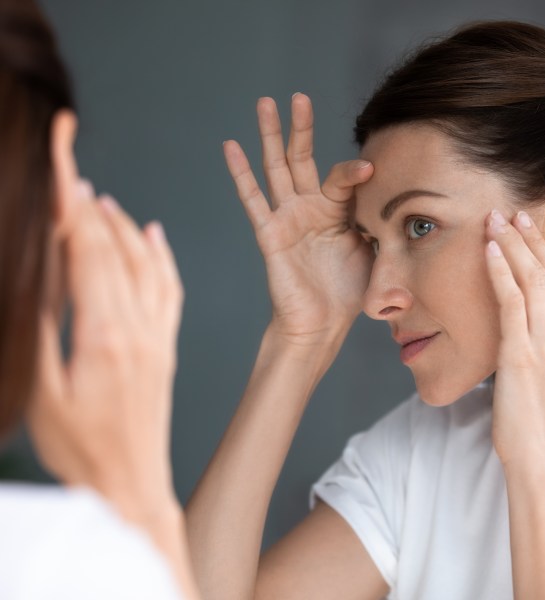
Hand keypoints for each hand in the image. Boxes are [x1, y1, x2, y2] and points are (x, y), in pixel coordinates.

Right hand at [28, 179, 183, 520]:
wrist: (131, 484)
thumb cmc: (81, 450)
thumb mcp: (44, 392)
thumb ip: (43, 331)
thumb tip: (41, 277)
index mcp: (103, 334)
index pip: (86, 252)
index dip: (72, 206)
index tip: (62, 168)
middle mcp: (138, 328)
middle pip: (115, 250)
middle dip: (90, 205)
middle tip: (72, 171)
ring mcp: (157, 336)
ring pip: (146, 265)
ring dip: (123, 227)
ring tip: (101, 199)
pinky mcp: (166, 348)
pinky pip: (171, 290)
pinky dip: (162, 258)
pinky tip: (154, 236)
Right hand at [224, 94, 373, 346]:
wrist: (323, 324)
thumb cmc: (349, 291)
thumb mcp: (375, 251)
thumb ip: (381, 223)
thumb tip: (406, 202)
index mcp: (338, 211)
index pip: (343, 177)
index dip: (355, 172)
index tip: (373, 168)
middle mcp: (310, 208)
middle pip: (303, 158)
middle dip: (300, 127)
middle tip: (298, 96)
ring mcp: (288, 217)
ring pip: (276, 168)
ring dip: (270, 136)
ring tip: (265, 103)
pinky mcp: (270, 233)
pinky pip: (253, 199)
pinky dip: (241, 173)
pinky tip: (231, 146)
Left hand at [484, 209, 544, 466]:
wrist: (540, 453)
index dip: (542, 248)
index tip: (527, 225)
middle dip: (525, 238)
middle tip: (508, 211)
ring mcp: (544, 341)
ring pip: (528, 280)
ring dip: (509, 246)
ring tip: (494, 220)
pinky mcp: (520, 352)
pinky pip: (510, 301)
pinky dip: (500, 271)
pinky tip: (489, 250)